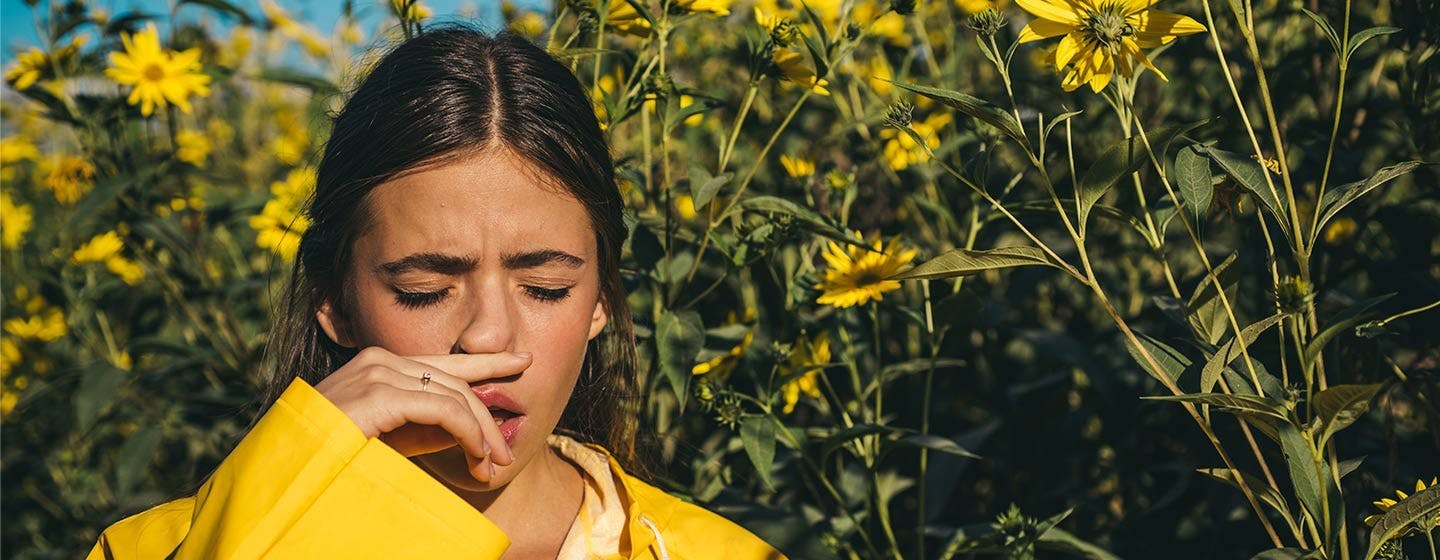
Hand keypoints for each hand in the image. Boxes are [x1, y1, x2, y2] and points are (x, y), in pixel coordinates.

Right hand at [312, 346, 532, 483]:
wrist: (291, 473)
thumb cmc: (338, 459)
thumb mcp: (395, 441)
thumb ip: (430, 428)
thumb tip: (473, 430)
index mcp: (379, 366)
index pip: (444, 361)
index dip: (486, 362)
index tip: (522, 361)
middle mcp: (378, 361)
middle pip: (454, 380)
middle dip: (486, 419)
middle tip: (503, 457)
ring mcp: (376, 373)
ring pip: (454, 395)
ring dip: (480, 435)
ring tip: (489, 467)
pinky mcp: (378, 395)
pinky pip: (442, 409)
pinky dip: (466, 433)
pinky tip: (475, 456)